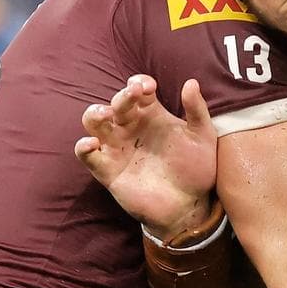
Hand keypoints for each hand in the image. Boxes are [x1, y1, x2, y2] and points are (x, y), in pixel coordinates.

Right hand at [74, 75, 217, 238]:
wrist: (190, 205)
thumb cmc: (197, 168)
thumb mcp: (202, 136)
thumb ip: (196, 110)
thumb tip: (191, 82)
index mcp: (153, 114)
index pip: (138, 90)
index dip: (139, 83)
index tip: (148, 86)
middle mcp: (132, 127)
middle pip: (117, 104)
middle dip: (122, 96)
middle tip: (133, 94)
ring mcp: (118, 148)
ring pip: (94, 123)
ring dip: (95, 114)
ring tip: (105, 114)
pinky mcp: (108, 170)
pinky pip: (88, 156)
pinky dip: (84, 147)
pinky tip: (92, 143)